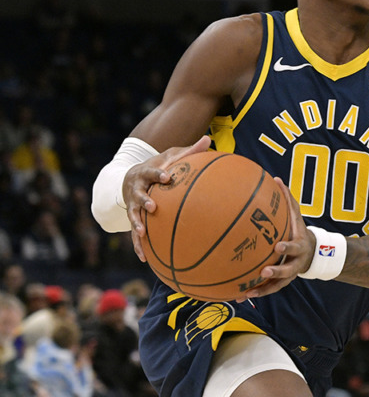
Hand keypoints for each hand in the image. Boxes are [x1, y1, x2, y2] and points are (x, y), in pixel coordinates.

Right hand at [122, 135, 210, 260]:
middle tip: (152, 207)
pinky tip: (145, 258)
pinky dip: (139, 245)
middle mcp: (137, 189)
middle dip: (144, 201)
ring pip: (133, 215)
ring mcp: (133, 204)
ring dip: (137, 224)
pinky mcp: (133, 217)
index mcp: (147, 173)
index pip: (153, 171)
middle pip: (139, 195)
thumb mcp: (172, 155)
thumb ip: (190, 150)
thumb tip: (209, 138)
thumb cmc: (160, 165)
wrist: (132, 176)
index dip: (159, 173)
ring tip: (142, 234)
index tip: (168, 177)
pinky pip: (135, 234)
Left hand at [238, 178, 314, 299]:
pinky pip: (266, 290)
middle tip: (264, 271)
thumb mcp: (296, 216)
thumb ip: (287, 199)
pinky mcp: (279, 283)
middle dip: (277, 272)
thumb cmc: (298, 230)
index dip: (287, 247)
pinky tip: (238, 296)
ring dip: (262, 290)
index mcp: (298, 246)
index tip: (277, 246)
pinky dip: (254, 293)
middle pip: (287, 271)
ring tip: (247, 293)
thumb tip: (276, 178)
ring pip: (276, 286)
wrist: (311, 253)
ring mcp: (288, 275)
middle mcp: (295, 263)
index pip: (294, 246)